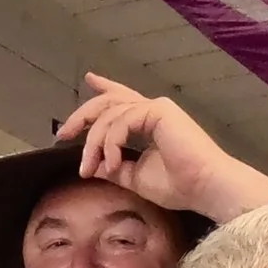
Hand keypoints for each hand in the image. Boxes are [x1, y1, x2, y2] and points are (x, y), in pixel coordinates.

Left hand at [58, 74, 267, 222]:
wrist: (205, 188)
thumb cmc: (179, 186)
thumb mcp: (136, 178)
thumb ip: (115, 168)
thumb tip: (94, 164)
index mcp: (150, 122)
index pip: (123, 99)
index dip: (105, 87)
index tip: (90, 79)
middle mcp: (153, 110)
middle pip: (109, 102)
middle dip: (83, 116)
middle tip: (63, 133)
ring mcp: (156, 108)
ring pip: (110, 115)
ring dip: (93, 143)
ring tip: (88, 168)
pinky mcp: (159, 111)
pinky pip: (121, 122)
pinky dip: (110, 143)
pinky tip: (110, 162)